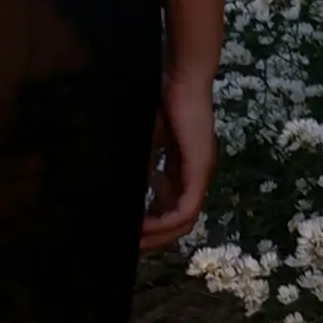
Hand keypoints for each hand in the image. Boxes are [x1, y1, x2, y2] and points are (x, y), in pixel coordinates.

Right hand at [138, 57, 217, 255]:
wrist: (182, 78)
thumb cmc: (163, 101)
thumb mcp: (147, 140)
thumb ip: (141, 164)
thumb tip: (121, 188)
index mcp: (184, 168)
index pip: (171, 204)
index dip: (152, 221)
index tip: (130, 229)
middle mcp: (196, 176)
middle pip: (179, 219)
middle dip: (155, 235)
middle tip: (130, 243)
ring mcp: (201, 174)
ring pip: (185, 219)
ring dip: (160, 233)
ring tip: (135, 239)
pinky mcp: (200, 170)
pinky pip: (187, 208)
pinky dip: (166, 220)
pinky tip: (146, 225)